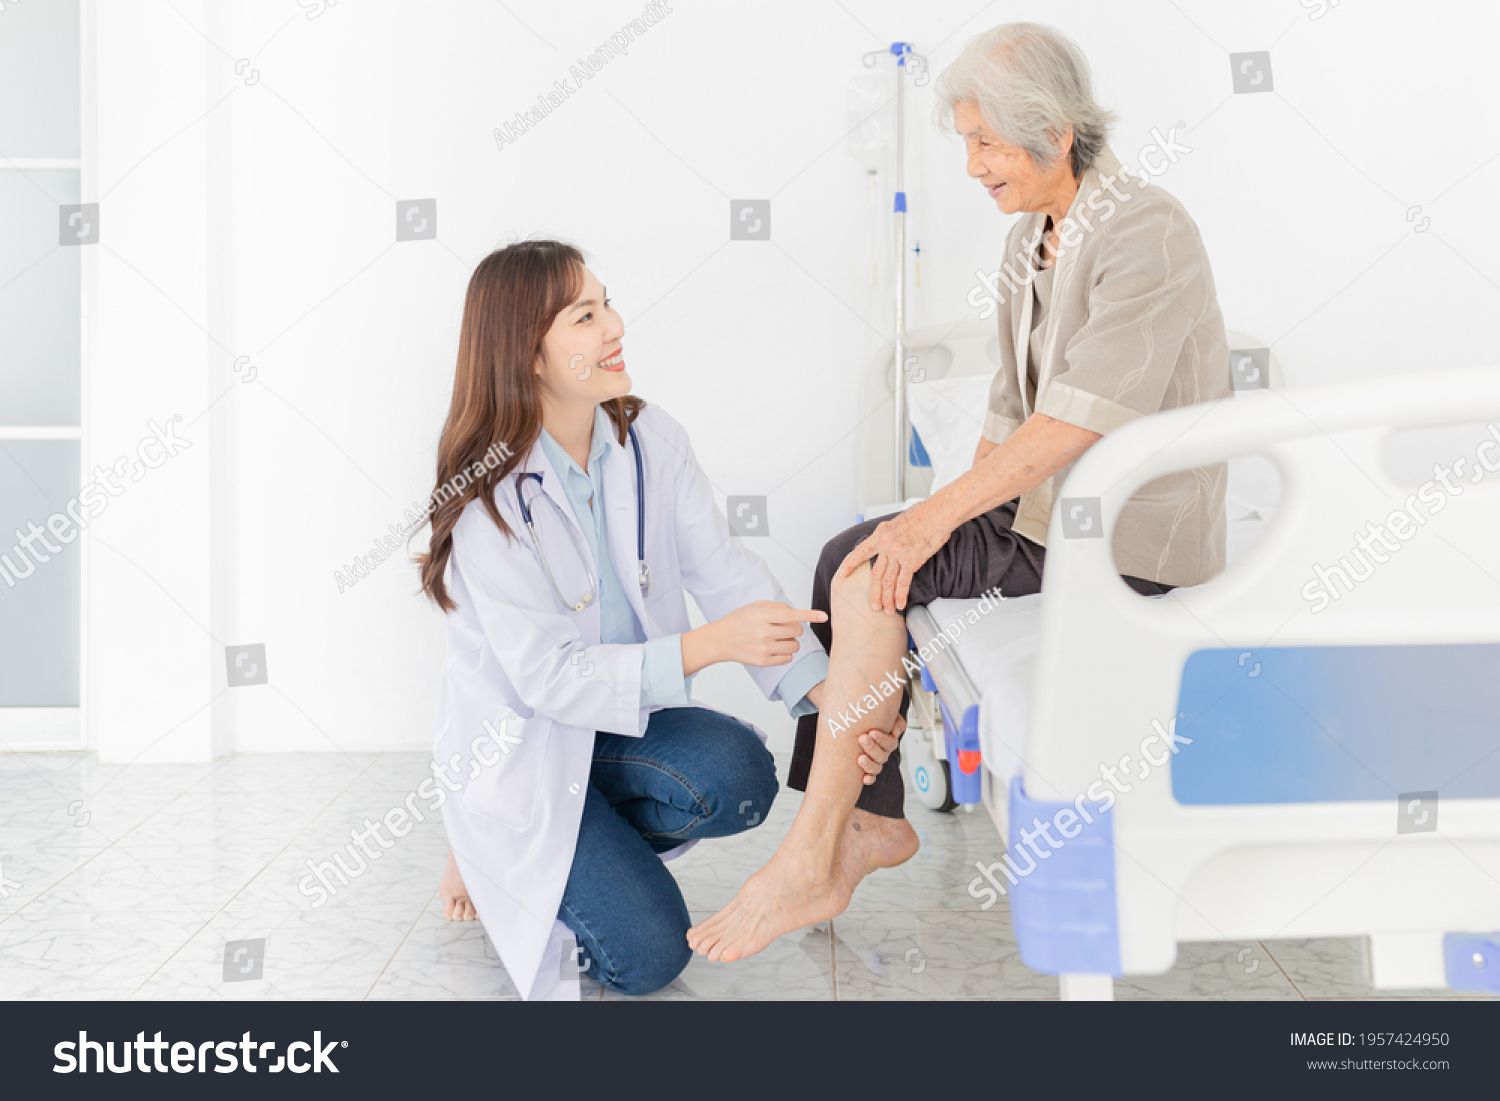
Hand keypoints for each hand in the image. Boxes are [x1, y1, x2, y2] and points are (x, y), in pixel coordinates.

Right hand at [685, 601, 825, 671]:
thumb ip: (778, 607)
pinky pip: (787, 659)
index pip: (793, 615)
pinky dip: (784, 654)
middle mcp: (764, 632)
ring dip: (790, 642)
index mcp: (763, 615)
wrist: (720, 639)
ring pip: (794, 646)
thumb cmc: (739, 620)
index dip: (811, 615)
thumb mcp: (756, 606)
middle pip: (797, 631)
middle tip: (782, 628)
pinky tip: (773, 648)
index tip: (824, 616)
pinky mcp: (763, 662)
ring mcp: (764, 648)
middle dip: (794, 629)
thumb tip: (797, 614)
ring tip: (776, 639)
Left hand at [839, 503, 952, 614]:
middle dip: (874, 593)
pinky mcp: (911, 560)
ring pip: (887, 581)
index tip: (843, 574)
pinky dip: (900, 596)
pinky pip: (902, 583)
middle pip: (875, 574)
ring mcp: (897, 553)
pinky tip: (900, 604)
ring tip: (887, 611)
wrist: (938, 513)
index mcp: (881, 533)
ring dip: (887, 599)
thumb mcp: (899, 521)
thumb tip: (892, 542)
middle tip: (873, 606)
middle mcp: (886, 544)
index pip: (861, 551)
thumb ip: (892, 534)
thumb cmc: (924, 514)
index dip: (851, 564)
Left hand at [856, 715, 903, 784]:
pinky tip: (864, 777)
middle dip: (872, 748)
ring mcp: (875, 762)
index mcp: (888, 741)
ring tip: (860, 758)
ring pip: (877, 768)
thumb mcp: (888, 717)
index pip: (890, 743)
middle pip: (882, 755)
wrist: (859, 723)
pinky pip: (871, 778)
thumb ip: (896, 721)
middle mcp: (882, 753)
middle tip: (863, 739)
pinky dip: (869, 779)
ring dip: (869, 764)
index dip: (882, 739)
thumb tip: (895, 732)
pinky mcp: (868, 771)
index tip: (872, 732)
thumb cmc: (874, 720)